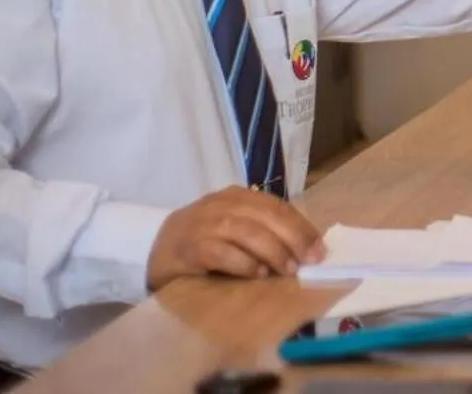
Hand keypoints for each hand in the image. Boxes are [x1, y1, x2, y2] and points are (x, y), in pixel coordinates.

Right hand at [145, 187, 324, 288]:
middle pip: (266, 216)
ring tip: (287, 270)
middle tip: (309, 261)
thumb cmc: (203, 241)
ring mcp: (204, 224)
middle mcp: (222, 204)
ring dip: (272, 251)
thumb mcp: (235, 229)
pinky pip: (220, 252)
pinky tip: (257, 274)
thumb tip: (305, 248)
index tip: (319, 249)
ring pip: (246, 231)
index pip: (277, 207)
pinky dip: (243, 262)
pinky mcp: (189, 247)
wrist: (152, 248)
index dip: (301, 227)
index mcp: (238, 196)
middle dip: (293, 238)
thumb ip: (263, 231)